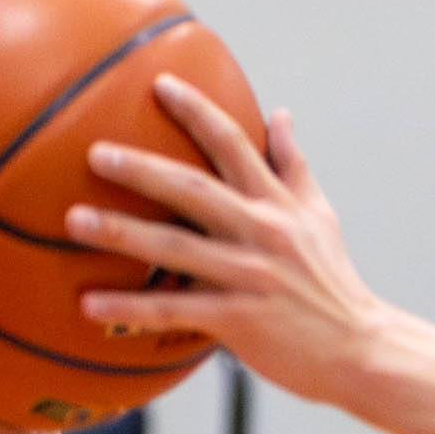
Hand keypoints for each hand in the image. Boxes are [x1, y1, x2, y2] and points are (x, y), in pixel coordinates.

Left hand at [68, 80, 395, 405]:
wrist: (361, 348)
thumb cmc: (334, 283)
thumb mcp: (322, 217)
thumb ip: (293, 166)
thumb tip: (280, 115)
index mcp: (279, 205)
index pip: (235, 145)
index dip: (197, 112)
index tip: (160, 85)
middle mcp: (263, 232)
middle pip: (194, 189)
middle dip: (142, 168)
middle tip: (94, 154)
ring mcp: (249, 276)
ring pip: (176, 247)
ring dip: (121, 232)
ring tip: (74, 220)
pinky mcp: (239, 319)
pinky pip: (174, 310)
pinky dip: (130, 308)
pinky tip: (89, 304)